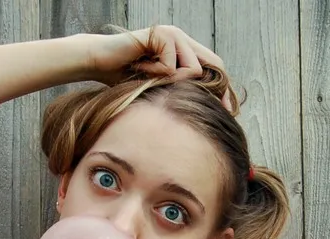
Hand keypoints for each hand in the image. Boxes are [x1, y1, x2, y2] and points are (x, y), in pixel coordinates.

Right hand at [82, 25, 231, 110]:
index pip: (216, 67)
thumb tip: (203, 113)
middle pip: (213, 66)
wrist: (100, 62)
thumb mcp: (158, 88)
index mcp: (185, 49)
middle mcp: (183, 39)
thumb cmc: (125, 77)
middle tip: (204, 109)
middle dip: (212, 92)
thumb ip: (178, 91)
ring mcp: (173, 35)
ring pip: (194, 69)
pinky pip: (172, 66)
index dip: (224, 89)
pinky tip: (142, 70)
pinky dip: (157, 75)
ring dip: (173, 83)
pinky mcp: (162, 35)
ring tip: (151, 80)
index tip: (229, 112)